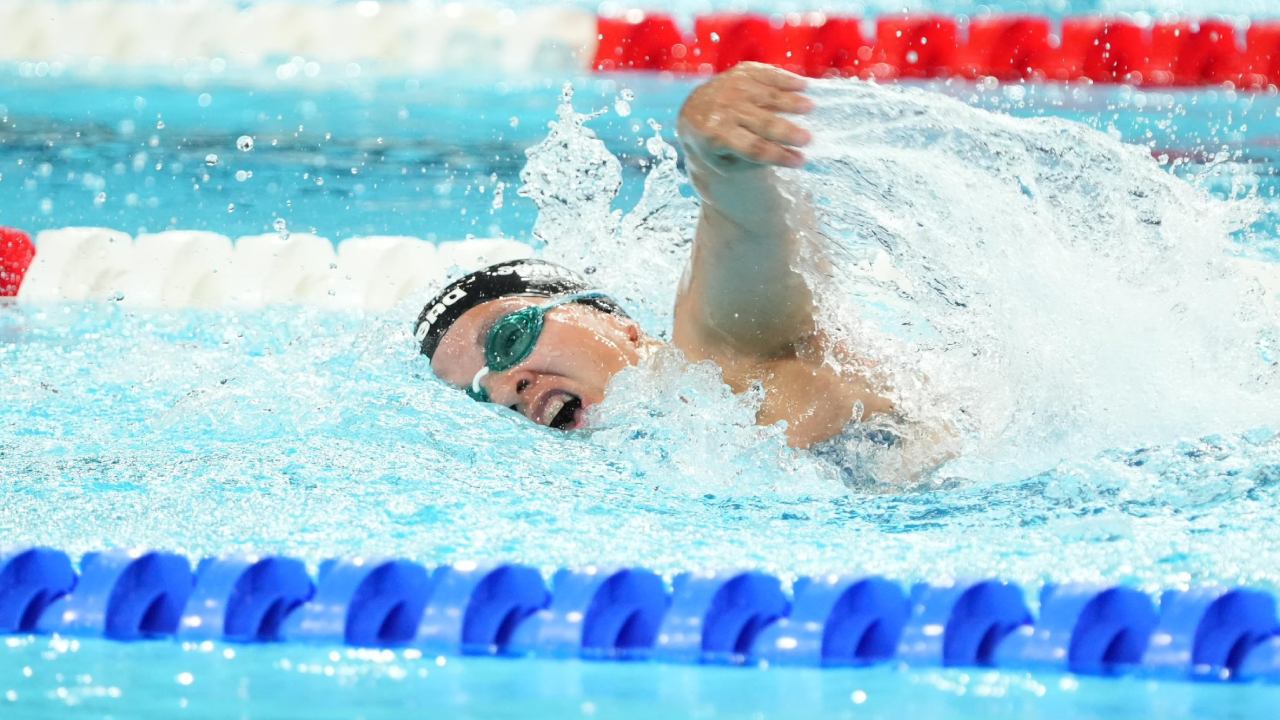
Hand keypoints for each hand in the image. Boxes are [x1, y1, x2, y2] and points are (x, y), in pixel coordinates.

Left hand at [677, 62, 813, 169]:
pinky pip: (765, 74)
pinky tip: (802, 85)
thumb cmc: (714, 143)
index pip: (753, 148)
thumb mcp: (724, 160)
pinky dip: (784, 79)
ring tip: (810, 107)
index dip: (778, 155)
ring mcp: (731, 87)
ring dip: (790, 101)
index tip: (800, 161)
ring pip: (766, 96)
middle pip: (762, 122)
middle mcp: (723, 109)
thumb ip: (752, 159)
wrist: (692, 112)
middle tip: (808, 139)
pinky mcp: (740, 72)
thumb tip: (788, 155)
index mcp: (716, 136)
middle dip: (787, 131)